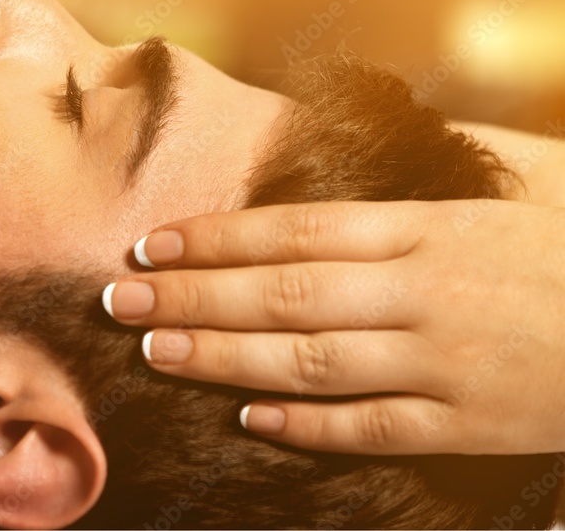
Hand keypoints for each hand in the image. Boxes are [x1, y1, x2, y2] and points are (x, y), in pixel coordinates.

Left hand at [103, 200, 564, 454]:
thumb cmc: (552, 259)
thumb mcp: (476, 213)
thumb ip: (386, 222)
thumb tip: (287, 224)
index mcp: (425, 231)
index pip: (295, 230)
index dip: (216, 238)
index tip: (152, 243)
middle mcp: (422, 293)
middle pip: (284, 294)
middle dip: (193, 295)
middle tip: (119, 295)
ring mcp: (443, 363)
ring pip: (312, 361)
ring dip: (224, 356)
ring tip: (157, 347)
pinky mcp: (468, 425)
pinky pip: (373, 428)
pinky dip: (307, 426)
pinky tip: (247, 417)